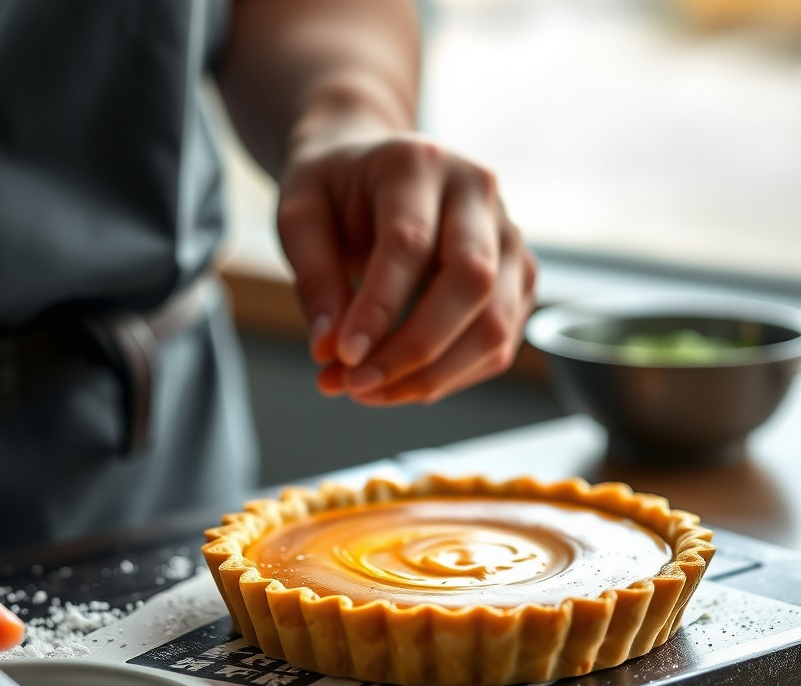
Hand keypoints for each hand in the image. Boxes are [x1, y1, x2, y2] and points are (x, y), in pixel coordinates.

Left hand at [277, 132, 536, 404]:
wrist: (372, 170)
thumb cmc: (334, 193)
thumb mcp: (299, 217)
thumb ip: (312, 279)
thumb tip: (329, 349)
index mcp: (418, 164)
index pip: (410, 244)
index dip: (379, 309)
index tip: (343, 358)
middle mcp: (477, 194)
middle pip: (472, 282)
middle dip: (415, 349)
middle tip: (357, 385)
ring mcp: (508, 238)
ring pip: (495, 324)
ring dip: (433, 376)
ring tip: (370, 392)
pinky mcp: (516, 280)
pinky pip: (497, 347)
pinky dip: (449, 378)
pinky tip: (401, 384)